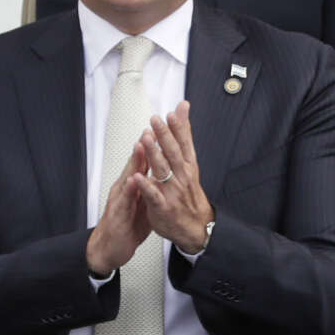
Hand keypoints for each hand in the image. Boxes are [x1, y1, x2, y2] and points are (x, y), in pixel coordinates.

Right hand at [83, 135, 151, 275]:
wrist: (110, 248)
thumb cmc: (127, 225)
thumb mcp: (142, 203)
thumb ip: (149, 187)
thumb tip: (160, 174)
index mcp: (133, 185)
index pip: (144, 161)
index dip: (154, 147)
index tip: (164, 130)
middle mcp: (125, 187)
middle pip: (135, 163)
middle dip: (144, 144)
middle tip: (153, 126)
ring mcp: (120, 199)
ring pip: (128, 176)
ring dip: (134, 161)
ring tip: (141, 144)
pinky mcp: (117, 214)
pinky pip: (124, 200)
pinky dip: (128, 189)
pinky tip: (133, 180)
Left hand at [136, 103, 212, 250]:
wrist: (196, 226)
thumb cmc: (188, 193)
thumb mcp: (189, 163)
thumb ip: (182, 135)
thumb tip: (182, 108)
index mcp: (187, 165)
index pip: (183, 143)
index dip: (179, 128)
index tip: (172, 114)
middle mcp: (181, 176)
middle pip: (173, 153)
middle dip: (164, 136)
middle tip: (156, 120)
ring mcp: (172, 191)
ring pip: (162, 170)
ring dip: (154, 154)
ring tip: (146, 139)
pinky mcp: (162, 206)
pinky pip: (153, 195)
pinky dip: (146, 186)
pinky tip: (138, 177)